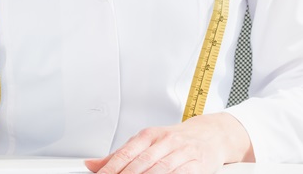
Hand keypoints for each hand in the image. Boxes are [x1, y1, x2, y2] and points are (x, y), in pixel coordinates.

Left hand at [84, 113, 253, 173]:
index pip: (126, 153)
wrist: (210, 134)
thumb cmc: (175, 139)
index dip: (112, 167)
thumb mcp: (147, 142)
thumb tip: (92, 164)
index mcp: (149, 135)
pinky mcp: (198, 164)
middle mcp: (165, 141)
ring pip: (161, 169)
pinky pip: (181, 173)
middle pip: (141, 163)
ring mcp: (182, 152)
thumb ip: (121, 155)